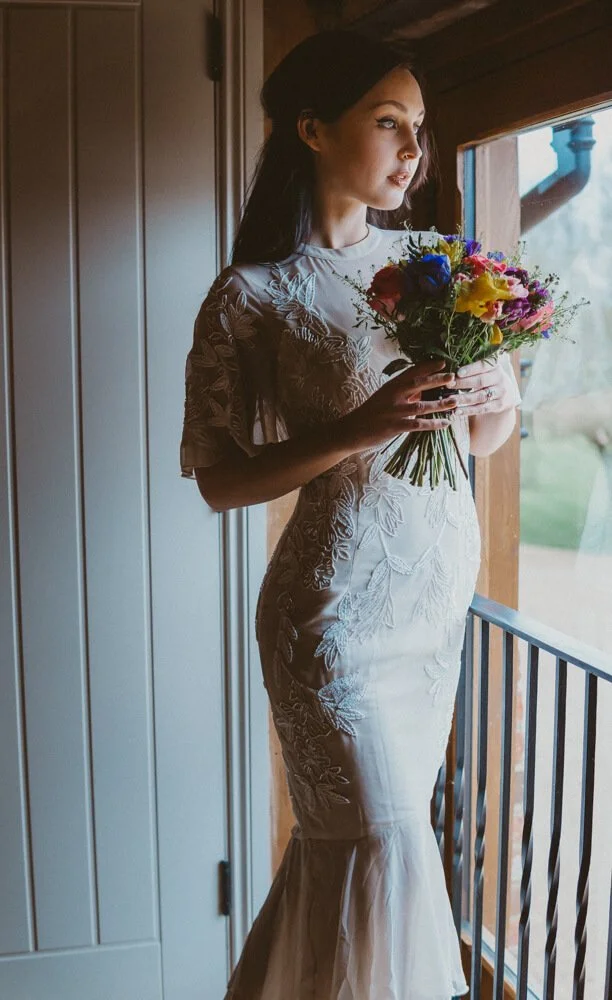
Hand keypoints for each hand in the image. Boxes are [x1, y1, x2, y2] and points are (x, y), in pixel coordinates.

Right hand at [338, 359, 458, 452]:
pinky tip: (445, 423)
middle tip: (454, 377)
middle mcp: (393, 395)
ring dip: (440, 403)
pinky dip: (433, 424)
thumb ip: (403, 391)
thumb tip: (424, 387)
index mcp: (391, 385)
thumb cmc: (371, 412)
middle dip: (437, 380)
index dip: (428, 366)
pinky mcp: (395, 426)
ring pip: (421, 406)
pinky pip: (418, 424)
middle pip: (418, 384)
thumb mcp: (385, 396)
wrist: (352, 430)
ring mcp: (394, 411)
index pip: (412, 372)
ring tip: (455, 401)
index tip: (443, 362)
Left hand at [453, 356, 515, 414]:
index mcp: (495, 366)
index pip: (483, 365)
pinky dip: (468, 410)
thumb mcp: (483, 370)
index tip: (457, 373)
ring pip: (480, 396)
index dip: (471, 369)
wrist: (504, 395)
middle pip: (480, 381)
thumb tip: (448, 364)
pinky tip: (456, 411)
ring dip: (463, 398)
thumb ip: (470, 367)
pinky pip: (481, 408)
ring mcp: (500, 393)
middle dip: (463, 383)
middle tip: (448, 385)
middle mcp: (500, 378)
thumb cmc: (485, 378)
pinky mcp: (498, 405)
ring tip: (449, 400)